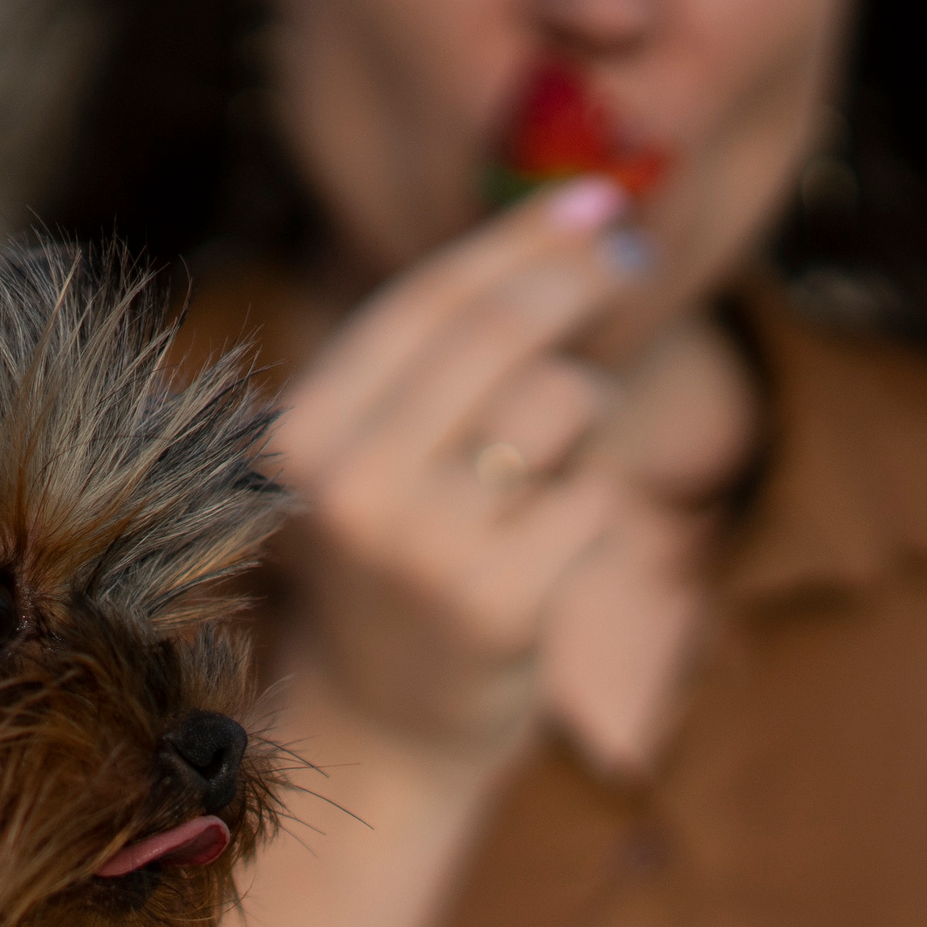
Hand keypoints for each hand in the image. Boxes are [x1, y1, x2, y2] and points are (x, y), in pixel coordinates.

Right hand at [272, 178, 648, 752]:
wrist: (379, 727)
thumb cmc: (392, 564)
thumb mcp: (372, 455)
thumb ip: (439, 356)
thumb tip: (583, 221)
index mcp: (297, 437)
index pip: (422, 302)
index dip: (519, 239)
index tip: (596, 198)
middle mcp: (345, 483)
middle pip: (498, 333)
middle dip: (577, 282)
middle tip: (629, 258)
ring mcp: (419, 546)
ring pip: (560, 404)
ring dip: (579, 423)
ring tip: (534, 478)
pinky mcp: (497, 601)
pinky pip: (597, 493)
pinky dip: (589, 510)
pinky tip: (542, 553)